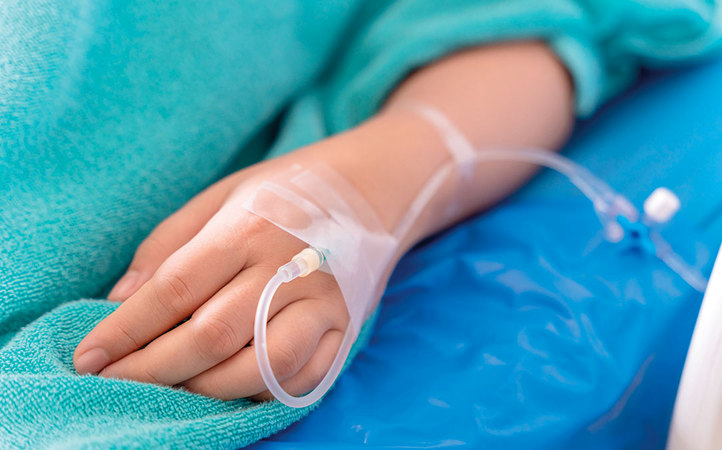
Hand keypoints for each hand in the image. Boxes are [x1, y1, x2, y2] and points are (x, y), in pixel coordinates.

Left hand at [73, 152, 353, 400]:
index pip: (175, 289)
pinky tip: (230, 388)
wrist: (372, 190)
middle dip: (154, 369)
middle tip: (116, 382)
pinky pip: (303, 378)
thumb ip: (168, 246)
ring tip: (173, 386)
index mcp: (249, 227)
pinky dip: (262, 394)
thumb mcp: (219, 196)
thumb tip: (121, 302)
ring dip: (207, 388)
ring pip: (262, 366)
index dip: (125, 330)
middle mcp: (290, 267)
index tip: (88, 357)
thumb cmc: (285, 191)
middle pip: (213, 335)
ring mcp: (325, 302)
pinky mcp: (348, 327)